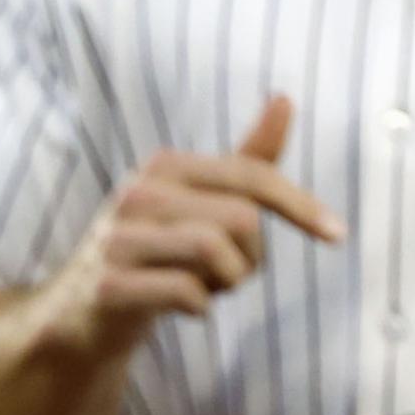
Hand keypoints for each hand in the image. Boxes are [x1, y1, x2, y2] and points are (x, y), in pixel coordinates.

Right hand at [43, 94, 344, 359]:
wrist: (78, 316)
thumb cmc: (150, 255)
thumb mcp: (196, 204)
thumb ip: (244, 161)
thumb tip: (285, 97)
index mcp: (164, 166)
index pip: (251, 176)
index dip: (300, 205)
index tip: (337, 234)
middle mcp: (138, 193)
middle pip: (240, 219)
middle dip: (252, 257)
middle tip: (233, 278)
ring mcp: (118, 239)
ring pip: (214, 253)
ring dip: (229, 282)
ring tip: (212, 292)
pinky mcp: (108, 286)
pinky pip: (185, 293)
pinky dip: (201, 307)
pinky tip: (191, 310)